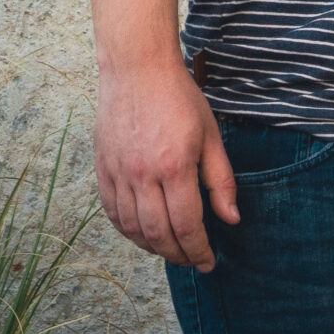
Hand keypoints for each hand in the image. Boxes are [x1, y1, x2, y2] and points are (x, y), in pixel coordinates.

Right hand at [94, 59, 237, 270]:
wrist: (137, 70)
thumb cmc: (180, 99)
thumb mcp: (211, 137)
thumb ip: (221, 181)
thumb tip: (231, 219)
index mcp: (174, 167)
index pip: (186, 225)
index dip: (198, 250)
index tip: (208, 262)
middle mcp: (142, 175)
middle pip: (157, 233)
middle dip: (177, 254)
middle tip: (192, 261)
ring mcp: (118, 173)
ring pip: (131, 228)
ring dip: (152, 247)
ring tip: (171, 251)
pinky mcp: (102, 169)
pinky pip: (111, 212)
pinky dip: (127, 230)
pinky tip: (142, 233)